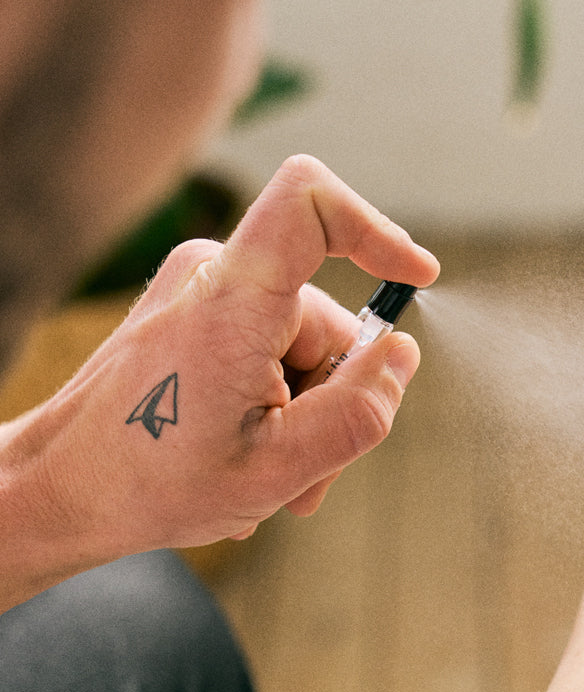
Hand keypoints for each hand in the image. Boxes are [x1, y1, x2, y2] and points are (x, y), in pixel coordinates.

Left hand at [7, 156, 438, 579]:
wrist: (60, 488)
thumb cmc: (152, 484)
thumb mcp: (278, 470)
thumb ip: (358, 413)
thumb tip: (402, 355)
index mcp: (230, 304)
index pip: (309, 203)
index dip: (377, 231)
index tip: (416, 278)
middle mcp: (213, 276)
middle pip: (326, 316)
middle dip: (333, 397)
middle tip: (308, 469)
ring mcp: (201, 291)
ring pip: (302, 342)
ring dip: (303, 410)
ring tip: (269, 471)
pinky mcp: (197, 311)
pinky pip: (271, 344)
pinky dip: (277, 398)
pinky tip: (248, 448)